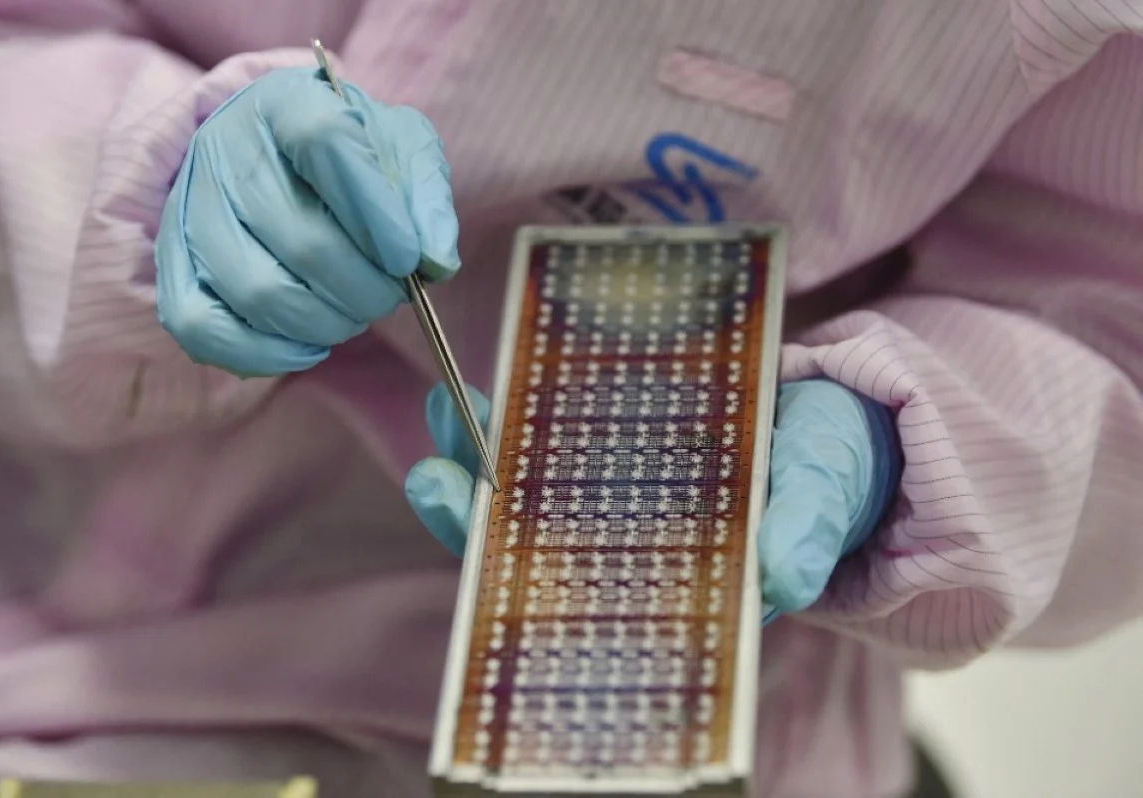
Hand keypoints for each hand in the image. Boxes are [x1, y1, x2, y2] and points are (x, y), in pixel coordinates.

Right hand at [154, 66, 459, 375]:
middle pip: (301, 239)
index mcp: (285, 103)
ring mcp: (189, 210)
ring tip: (354, 313)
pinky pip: (202, 328)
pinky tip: (310, 345)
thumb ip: (425, 198)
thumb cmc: (352, 156)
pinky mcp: (172, 266)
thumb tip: (436, 263)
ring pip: (259, 292)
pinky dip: (267, 354)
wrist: (280, 158)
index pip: (324, 141)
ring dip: (327, 322)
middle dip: (366, 288)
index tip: (409, 259)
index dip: (375, 210)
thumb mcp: (401, 152)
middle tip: (391, 295)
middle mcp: (224, 151)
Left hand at [405, 379, 900, 619]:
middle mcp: (633, 539)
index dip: (527, 579)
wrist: (839, 421)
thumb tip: (783, 578)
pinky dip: (522, 408)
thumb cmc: (831, 469)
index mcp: (673, 573)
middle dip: (478, 514)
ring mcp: (620, 488)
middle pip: (537, 541)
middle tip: (434, 480)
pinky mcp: (618, 439)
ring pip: (536, 484)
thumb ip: (805, 531)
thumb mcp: (824, 493)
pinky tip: (493, 378)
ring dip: (484, 452)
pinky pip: (557, 429)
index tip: (478, 554)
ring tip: (448, 407)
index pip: (583, 591)